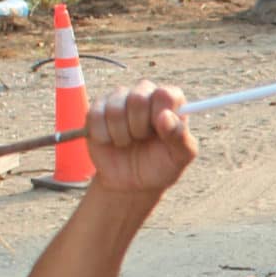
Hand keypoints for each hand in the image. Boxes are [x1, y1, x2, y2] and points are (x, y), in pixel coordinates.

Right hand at [83, 81, 197, 195]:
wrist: (131, 183)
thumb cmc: (161, 166)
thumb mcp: (180, 157)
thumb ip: (180, 137)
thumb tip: (165, 116)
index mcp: (170, 102)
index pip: (165, 94)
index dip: (160, 113)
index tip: (158, 131)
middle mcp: (145, 94)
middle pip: (138, 97)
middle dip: (139, 126)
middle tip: (142, 138)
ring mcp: (119, 100)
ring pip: (115, 108)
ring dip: (121, 134)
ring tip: (128, 142)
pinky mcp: (97, 109)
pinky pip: (95, 115)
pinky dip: (104, 135)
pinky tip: (111, 141)